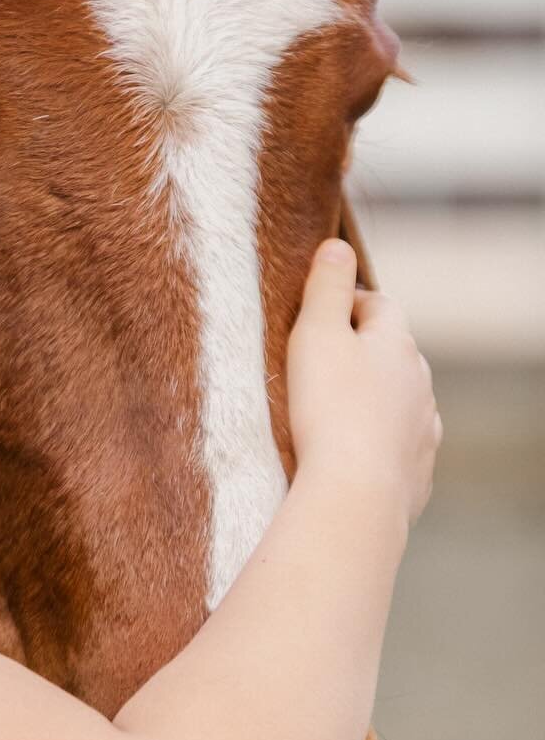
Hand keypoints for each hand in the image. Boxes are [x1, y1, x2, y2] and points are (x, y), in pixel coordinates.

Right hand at [286, 237, 442, 525]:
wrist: (354, 493)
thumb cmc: (328, 411)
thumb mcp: (316, 335)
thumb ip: (326, 287)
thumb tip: (337, 246)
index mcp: (396, 344)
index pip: (378, 304)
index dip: (347, 302)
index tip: (317, 312)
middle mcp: (419, 383)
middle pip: (393, 353)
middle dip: (362, 352)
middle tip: (319, 363)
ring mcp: (422, 429)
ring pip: (400, 401)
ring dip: (373, 399)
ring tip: (333, 413)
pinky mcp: (417, 472)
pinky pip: (398, 447)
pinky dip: (378, 443)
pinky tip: (352, 455)